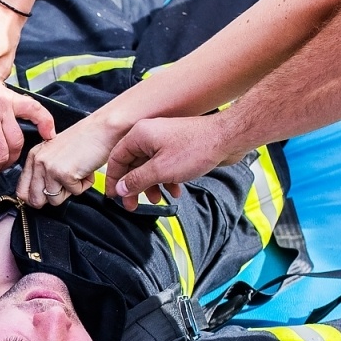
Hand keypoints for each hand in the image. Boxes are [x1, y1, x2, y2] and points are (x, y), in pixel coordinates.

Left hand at [15, 115, 120, 207]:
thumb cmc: (85, 141)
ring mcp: (50, 167)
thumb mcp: (55, 154)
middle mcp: (38, 161)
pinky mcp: (64, 173)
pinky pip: (74, 193)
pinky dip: (84, 185)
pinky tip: (86, 170)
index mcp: (33, 156)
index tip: (48, 194)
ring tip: (77, 173)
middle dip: (53, 198)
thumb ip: (43, 172)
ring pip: (54, 200)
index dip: (35, 198)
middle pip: (35, 200)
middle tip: (66, 183)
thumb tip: (37, 197)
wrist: (102, 129)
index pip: (22, 191)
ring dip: (70, 191)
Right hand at [105, 114, 247, 206]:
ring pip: (149, 167)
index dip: (113, 179)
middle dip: (134, 187)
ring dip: (151, 185)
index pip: (116, 159)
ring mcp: (164, 141)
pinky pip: (164, 166)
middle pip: (132, 165)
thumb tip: (121, 189)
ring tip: (158, 199)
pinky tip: (176, 190)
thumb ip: (137, 180)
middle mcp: (149, 136)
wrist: (227, 138)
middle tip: (133, 205)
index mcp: (140, 135)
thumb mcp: (161, 170)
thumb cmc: (196, 149)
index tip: (114, 197)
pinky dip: (166, 179)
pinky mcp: (177, 148)